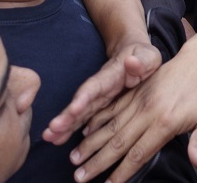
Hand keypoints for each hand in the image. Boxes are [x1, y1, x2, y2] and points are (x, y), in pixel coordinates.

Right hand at [43, 40, 162, 146]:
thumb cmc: (143, 58)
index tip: (74, 109)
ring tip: (49, 137)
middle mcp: (99, 87)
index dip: (84, 97)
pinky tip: (58, 139)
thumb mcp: (148, 57)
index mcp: (111, 76)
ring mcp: (97, 98)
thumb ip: (141, 61)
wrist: (135, 56)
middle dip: (67, 116)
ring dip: (64, 124)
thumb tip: (131, 61)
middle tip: (52, 129)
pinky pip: (83, 118)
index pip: (95, 86)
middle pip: (80, 101)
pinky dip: (70, 128)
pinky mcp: (98, 106)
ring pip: (78, 112)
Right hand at [67, 47, 196, 182]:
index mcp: (165, 122)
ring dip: (91, 142)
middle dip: (97, 162)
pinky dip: (97, 119)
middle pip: (117, 142)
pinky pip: (112, 107)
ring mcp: (138, 100)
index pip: (139, 154)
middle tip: (79, 177)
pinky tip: (84, 129)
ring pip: (110, 125)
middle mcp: (147, 112)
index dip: (122, 172)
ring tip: (75, 157)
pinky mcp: (135, 92)